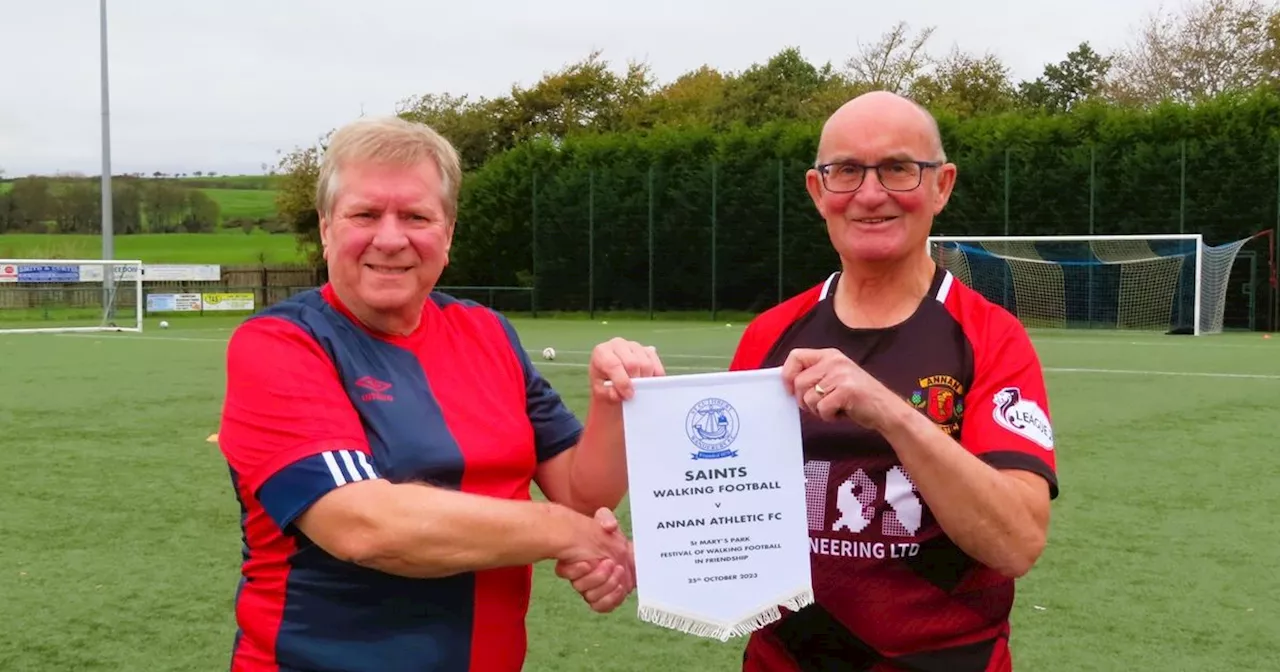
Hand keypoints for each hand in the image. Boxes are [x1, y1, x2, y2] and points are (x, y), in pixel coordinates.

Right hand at [554, 507, 634, 612]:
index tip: (588, 562)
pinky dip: (612, 599)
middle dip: (597, 576)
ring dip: (607, 585)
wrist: (625, 552)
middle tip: (611, 563)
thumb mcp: (607, 521)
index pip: (564, 571)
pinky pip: (601, 606)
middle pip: (579, 586)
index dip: (574, 570)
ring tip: (619, 572)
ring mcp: (591, 590)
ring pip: (591, 597)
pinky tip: (620, 587)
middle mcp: (579, 577)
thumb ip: (606, 518)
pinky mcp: (603, 599)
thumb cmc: (611, 538)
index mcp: (573, 560)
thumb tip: (608, 525)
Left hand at [588, 338, 665, 402]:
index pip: (613, 365)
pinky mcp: (647, 349)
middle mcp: (617, 344)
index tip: (628, 395)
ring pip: (646, 364)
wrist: (610, 378)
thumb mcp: (602, 391)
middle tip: (634, 393)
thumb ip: (610, 393)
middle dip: (635, 381)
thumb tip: (623, 393)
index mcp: (601, 352)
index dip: (622, 382)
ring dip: (646, 380)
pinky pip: (656, 363)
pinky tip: (649, 383)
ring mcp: (634, 345)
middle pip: (632, 363)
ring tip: (639, 388)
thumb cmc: (604, 384)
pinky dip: (656, 376)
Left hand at [781, 347, 899, 429]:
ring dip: (818, 410)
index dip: (787, 374)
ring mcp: (841, 375)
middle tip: (821, 405)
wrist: (886, 410)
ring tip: (835, 407)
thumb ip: (814, 375)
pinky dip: (829, 417)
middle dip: (804, 401)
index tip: (791, 390)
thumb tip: (786, 382)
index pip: (795, 356)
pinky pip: (822, 408)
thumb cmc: (857, 398)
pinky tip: (842, 413)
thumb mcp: (835, 378)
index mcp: (830, 355)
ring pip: (808, 398)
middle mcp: (834, 361)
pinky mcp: (847, 390)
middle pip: (798, 382)